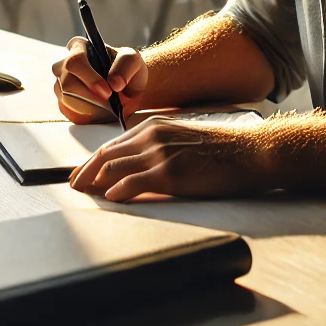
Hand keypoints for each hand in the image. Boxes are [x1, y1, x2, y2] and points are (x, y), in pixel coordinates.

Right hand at [51, 37, 146, 124]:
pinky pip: (69, 112)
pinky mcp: (63, 102)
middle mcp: (64, 64)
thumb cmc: (126, 70)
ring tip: (107, 105)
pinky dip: (86, 115)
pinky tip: (99, 110)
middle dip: (90, 96)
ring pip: (66, 99)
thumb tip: (114, 83)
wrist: (129, 90)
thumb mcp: (132, 60)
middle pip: (67, 82)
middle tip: (109, 101)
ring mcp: (61, 84)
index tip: (107, 91)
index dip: (90, 78)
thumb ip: (125, 67)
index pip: (74, 61)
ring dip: (89, 106)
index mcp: (78, 47)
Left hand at [69, 118, 275, 201]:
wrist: (252, 152)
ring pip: (115, 168)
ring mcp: (161, 154)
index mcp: (154, 127)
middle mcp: (152, 136)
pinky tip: (111, 198)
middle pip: (107, 155)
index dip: (93, 161)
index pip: (113, 145)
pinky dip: (119, 190)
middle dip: (86, 171)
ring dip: (95, 182)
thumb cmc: (223, 150)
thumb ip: (160, 149)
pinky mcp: (171, 172)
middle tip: (73, 185)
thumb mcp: (184, 141)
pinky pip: (135, 182)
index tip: (81, 172)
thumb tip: (139, 168)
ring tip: (84, 194)